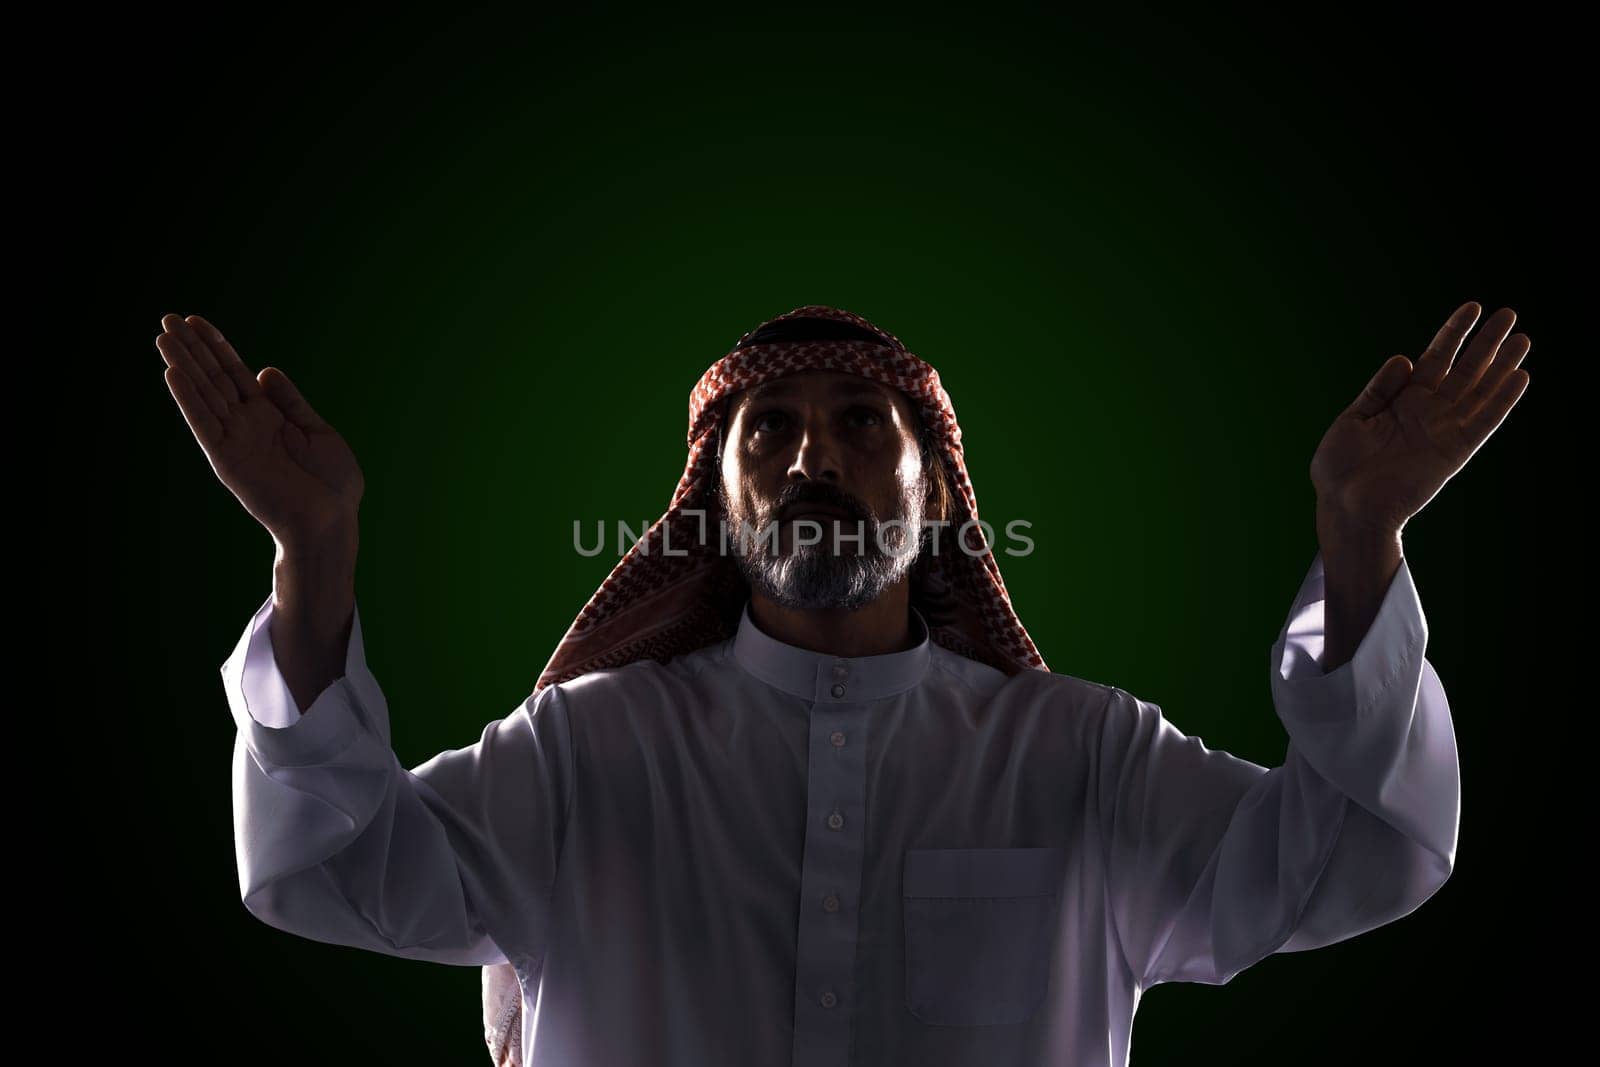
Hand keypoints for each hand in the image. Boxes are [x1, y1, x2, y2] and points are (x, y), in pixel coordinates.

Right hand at [157, 314, 363, 549]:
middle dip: (192, 348)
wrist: (331, 521)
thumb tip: (264, 370)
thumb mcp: (316, 431)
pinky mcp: (227, 459)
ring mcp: (234, 440)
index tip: (196, 321)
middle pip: (213, 377)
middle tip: (168, 317)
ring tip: (162, 335)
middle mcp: (246, 425)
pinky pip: (203, 423)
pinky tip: (172, 372)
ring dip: (182, 364)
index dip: (217, 347)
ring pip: (203, 394)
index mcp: (269, 417)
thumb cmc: (332, 484)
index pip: (235, 373)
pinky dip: (188, 398)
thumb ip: (289, 401)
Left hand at [1309, 301, 1529, 534]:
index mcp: (1402, 401)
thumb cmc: (1340, 468)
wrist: (1345, 506)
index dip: (1454, 333)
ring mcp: (1443, 431)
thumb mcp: (1352, 419)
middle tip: (1510, 314)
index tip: (1473, 308)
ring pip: (1481, 392)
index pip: (1435, 359)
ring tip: (1523, 338)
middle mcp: (1427, 413)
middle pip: (1465, 370)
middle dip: (1486, 342)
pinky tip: (1520, 377)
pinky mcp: (1453, 452)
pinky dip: (1502, 401)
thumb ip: (1380, 389)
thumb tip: (1406, 358)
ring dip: (1503, 366)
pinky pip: (1483, 422)